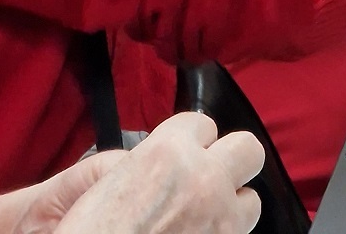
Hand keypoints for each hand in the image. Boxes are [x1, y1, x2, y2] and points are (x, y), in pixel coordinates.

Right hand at [21, 114, 263, 233]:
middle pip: (247, 149)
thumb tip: (161, 159)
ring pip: (251, 199)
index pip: (203, 122)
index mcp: (169, 151)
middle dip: (230, 160)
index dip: (191, 139)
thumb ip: (146, 158)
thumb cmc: (94, 233)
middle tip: (209, 175)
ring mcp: (220, 221)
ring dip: (231, 204)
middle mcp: (203, 180)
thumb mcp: (108, 180)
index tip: (182, 153)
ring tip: (206, 215)